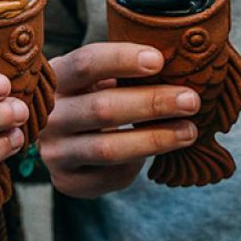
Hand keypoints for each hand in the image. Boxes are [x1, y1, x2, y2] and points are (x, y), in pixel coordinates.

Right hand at [40, 42, 199, 198]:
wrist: (65, 136)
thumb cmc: (93, 94)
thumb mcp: (97, 75)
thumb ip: (126, 69)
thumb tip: (179, 62)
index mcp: (56, 78)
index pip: (85, 63)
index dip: (122, 59)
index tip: (159, 60)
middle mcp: (49, 116)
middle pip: (102, 108)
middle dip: (152, 104)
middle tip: (190, 100)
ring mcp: (55, 151)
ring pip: (108, 148)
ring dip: (155, 139)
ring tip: (189, 131)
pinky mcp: (67, 181)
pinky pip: (111, 175)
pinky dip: (139, 163)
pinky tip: (159, 151)